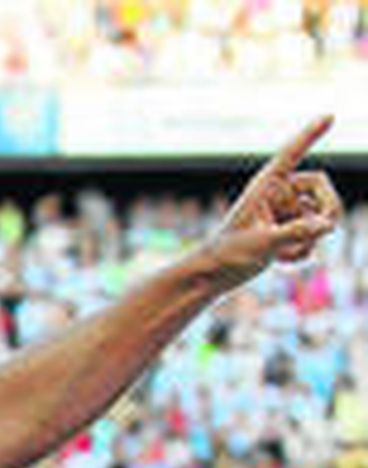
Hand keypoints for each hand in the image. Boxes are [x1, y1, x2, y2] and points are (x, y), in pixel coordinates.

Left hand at [204, 115, 341, 287]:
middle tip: (326, 229)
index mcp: (265, 186)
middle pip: (321, 186)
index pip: (290, 154)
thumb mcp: (263, 244)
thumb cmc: (228, 255)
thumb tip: (327, 224)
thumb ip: (296, 232)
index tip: (329, 115)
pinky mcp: (287, 229)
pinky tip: (282, 261)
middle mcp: (277, 194)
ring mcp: (284, 212)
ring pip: (320, 215)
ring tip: (284, 254)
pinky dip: (303, 250)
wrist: (213, 275)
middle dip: (327, 208)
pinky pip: (313, 235)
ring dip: (310, 237)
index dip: (310, 134)